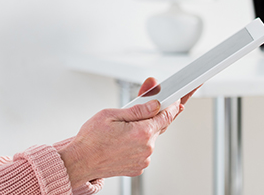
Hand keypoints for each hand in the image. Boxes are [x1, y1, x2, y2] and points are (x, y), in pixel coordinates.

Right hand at [57, 77, 193, 188]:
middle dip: (154, 114)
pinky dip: (139, 141)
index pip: (166, 115)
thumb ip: (138, 109)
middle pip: (159, 125)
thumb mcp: (112, 114)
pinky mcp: (139, 167)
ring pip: (151, 137)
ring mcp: (144, 160)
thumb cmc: (91, 138)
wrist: (80, 161)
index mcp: (142, 133)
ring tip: (123, 128)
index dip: (174, 103)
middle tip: (148, 105)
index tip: (183, 95)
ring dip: (143, 129)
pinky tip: (123, 139)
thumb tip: (155, 102)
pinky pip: (145, 149)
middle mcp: (147, 148)